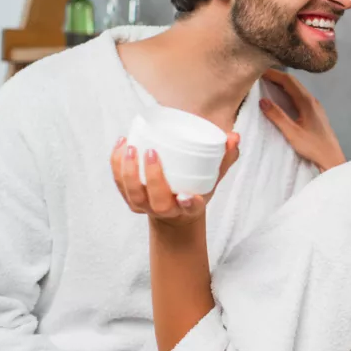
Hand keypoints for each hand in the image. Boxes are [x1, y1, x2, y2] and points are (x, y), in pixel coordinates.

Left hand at [111, 133, 240, 226]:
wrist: (172, 213)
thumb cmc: (194, 189)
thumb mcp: (213, 177)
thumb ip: (225, 157)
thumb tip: (234, 137)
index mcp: (188, 207)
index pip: (191, 207)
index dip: (189, 203)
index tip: (186, 195)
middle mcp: (165, 210)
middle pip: (155, 200)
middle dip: (152, 178)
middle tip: (151, 151)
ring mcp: (144, 206)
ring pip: (132, 193)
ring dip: (127, 171)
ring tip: (130, 146)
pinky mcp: (129, 198)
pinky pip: (119, 183)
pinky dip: (116, 164)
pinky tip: (121, 144)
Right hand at [259, 69, 344, 171]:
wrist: (332, 158)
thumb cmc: (313, 146)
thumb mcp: (292, 133)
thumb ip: (278, 116)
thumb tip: (262, 100)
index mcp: (307, 102)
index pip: (289, 81)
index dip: (274, 74)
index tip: (259, 71)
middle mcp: (312, 100)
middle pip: (293, 82)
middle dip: (277, 76)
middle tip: (260, 75)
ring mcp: (315, 106)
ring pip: (297, 89)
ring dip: (283, 84)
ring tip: (268, 83)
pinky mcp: (315, 112)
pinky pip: (300, 96)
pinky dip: (288, 92)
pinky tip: (282, 97)